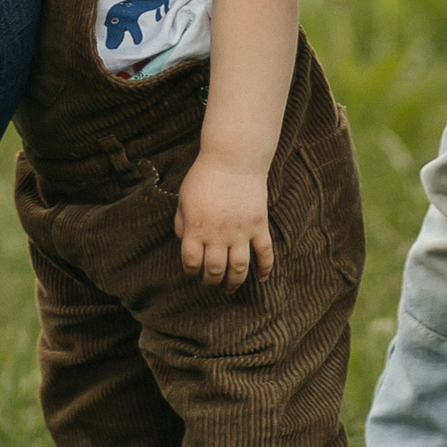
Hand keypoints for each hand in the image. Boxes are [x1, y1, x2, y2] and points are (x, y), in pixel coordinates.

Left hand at [175, 151, 275, 287]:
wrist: (234, 159)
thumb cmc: (205, 177)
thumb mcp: (184, 198)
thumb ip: (182, 223)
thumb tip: (184, 243)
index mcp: (196, 227)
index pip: (191, 262)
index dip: (191, 271)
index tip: (194, 270)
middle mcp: (218, 234)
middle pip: (215, 270)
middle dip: (211, 281)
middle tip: (211, 282)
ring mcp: (241, 232)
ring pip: (239, 268)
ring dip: (234, 283)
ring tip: (230, 288)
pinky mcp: (259, 225)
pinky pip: (265, 253)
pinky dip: (265, 269)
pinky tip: (261, 279)